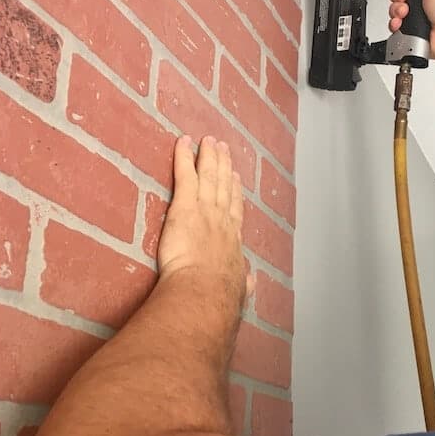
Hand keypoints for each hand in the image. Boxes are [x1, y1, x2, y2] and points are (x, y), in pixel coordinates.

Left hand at [158, 135, 253, 306]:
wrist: (204, 291)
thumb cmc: (219, 295)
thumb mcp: (238, 289)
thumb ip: (244, 283)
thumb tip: (251, 282)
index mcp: (232, 240)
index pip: (234, 210)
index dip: (235, 192)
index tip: (235, 178)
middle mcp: (222, 220)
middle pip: (224, 186)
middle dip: (223, 166)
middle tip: (223, 148)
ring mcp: (205, 210)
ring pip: (209, 176)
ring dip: (209, 156)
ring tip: (208, 141)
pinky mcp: (185, 207)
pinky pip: (185, 176)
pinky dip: (184, 157)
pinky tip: (183, 142)